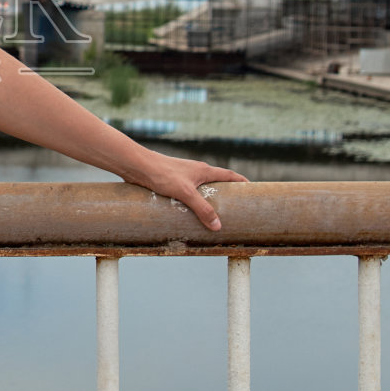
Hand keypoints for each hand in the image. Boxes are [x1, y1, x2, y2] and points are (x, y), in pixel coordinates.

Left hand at [124, 152, 248, 231]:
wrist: (137, 165)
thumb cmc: (162, 173)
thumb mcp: (185, 193)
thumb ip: (202, 209)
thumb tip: (218, 225)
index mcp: (204, 170)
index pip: (229, 175)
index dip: (242, 182)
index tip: (252, 190)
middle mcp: (196, 171)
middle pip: (216, 182)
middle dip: (226, 194)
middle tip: (234, 209)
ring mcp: (183, 176)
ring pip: (201, 189)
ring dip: (208, 200)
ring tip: (212, 216)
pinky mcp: (171, 182)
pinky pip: (187, 193)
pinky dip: (192, 202)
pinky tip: (188, 214)